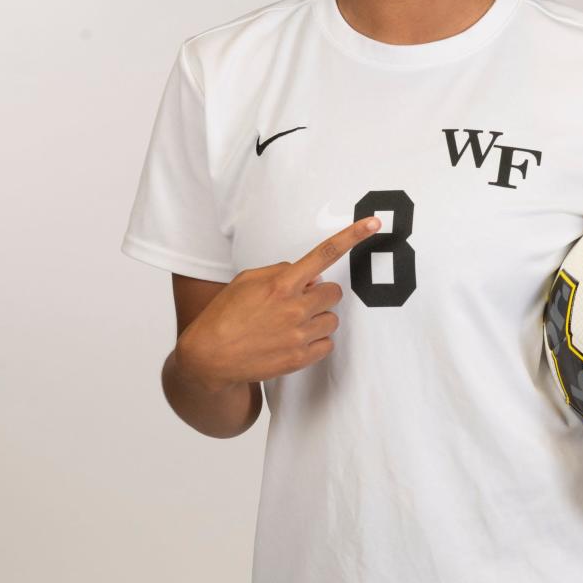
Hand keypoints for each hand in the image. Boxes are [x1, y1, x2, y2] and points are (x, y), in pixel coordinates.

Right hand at [175, 216, 381, 391]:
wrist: (209, 357)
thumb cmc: (227, 313)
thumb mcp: (248, 280)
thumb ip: (283, 272)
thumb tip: (314, 276)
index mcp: (281, 284)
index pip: (324, 254)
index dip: (352, 236)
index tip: (373, 223)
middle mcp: (294, 308)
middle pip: (334, 292)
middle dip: (321, 294)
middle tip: (299, 301)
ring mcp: (299, 335)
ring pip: (333, 319)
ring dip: (318, 318)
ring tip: (290, 324)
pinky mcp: (300, 359)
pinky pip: (327, 344)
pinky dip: (315, 341)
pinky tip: (293, 340)